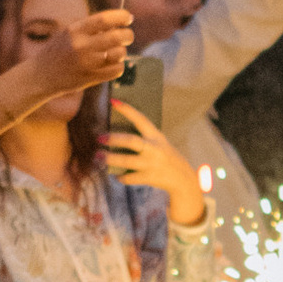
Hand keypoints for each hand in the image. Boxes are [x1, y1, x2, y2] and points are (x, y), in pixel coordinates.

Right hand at [26, 8, 134, 103]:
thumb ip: (90, 27)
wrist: (41, 75)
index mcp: (75, 30)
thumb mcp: (69, 32)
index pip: (104, 19)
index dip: (121, 17)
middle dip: (128, 35)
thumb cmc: (58, 50)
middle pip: (116, 37)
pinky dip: (118, 65)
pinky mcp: (91, 78)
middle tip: (128, 35)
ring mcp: (87, 63)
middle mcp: (81, 46)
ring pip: (119, 54)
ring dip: (122, 51)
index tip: (128, 18)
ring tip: (115, 51)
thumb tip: (119, 22)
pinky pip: (117, 70)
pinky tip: (112, 63)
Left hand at [103, 97, 207, 226]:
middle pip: (131, 141)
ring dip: (111, 159)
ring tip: (98, 157)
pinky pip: (130, 178)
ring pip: (127, 161)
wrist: (184, 179)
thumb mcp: (160, 144)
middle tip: (99, 138)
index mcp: (156, 136)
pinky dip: (121, 177)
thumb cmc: (167, 158)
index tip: (112, 101)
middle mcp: (154, 149)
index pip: (141, 119)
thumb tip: (117, 136)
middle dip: (114, 139)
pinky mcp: (150, 178)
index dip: (127, 110)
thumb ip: (144, 139)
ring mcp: (152, 164)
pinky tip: (116, 175)